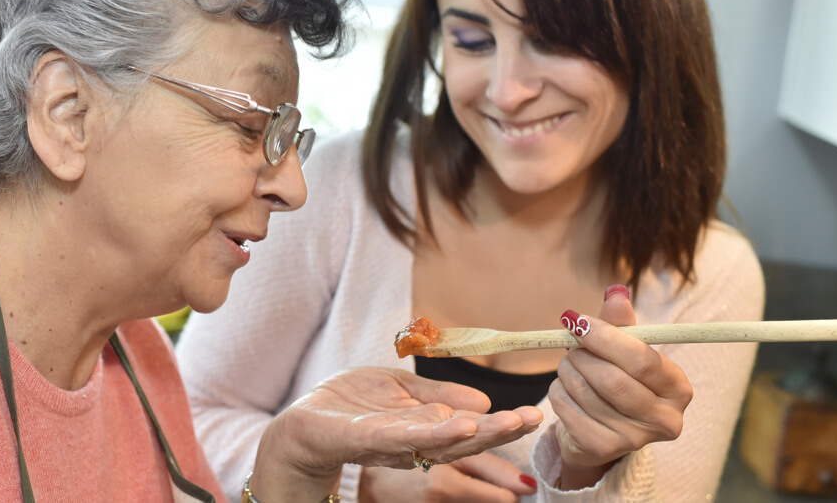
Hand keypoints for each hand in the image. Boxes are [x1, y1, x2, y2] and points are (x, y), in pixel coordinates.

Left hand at [251, 367, 543, 501]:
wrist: (301, 425)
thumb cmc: (350, 406)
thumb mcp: (400, 391)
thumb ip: (439, 395)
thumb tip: (483, 400)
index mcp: (425, 431)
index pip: (469, 429)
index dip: (502, 426)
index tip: (535, 415)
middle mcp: (414, 444)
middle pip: (462, 441)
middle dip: (500, 432)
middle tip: (534, 418)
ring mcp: (390, 444)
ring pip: (438, 443)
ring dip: (475, 436)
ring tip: (504, 424)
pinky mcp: (364, 438)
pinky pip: (402, 437)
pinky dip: (433, 432)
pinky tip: (459, 426)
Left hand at [551, 286, 692, 487]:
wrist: (599, 429)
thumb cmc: (618, 380)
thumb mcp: (624, 351)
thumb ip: (621, 323)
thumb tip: (616, 291)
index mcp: (679, 388)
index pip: (641, 359)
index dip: (605, 336)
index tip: (577, 320)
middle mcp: (665, 420)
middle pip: (612, 379)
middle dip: (582, 356)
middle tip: (570, 344)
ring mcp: (634, 440)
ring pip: (585, 392)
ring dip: (567, 371)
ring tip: (570, 366)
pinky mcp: (603, 449)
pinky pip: (567, 408)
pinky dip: (558, 391)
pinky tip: (566, 389)